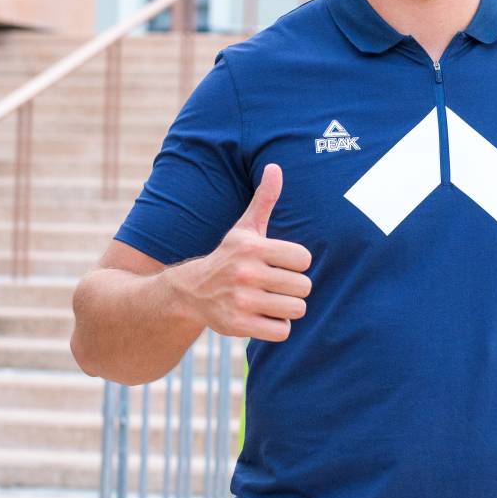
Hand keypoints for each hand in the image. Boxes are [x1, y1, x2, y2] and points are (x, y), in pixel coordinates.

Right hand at [168, 165, 311, 341]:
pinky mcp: (239, 325)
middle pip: (304, 287)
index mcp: (252, 248)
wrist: (192, 291)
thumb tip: (275, 166)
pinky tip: (264, 317)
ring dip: (288, 308)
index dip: (297, 263)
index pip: (304, 259)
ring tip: (272, 300)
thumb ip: (264, 199)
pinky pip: (282, 331)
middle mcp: (246, 273)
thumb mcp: (245, 228)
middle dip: (295, 288)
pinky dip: (278, 327)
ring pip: (296, 309)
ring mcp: (242, 301)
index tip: (283, 264)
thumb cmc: (229, 257)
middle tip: (278, 285)